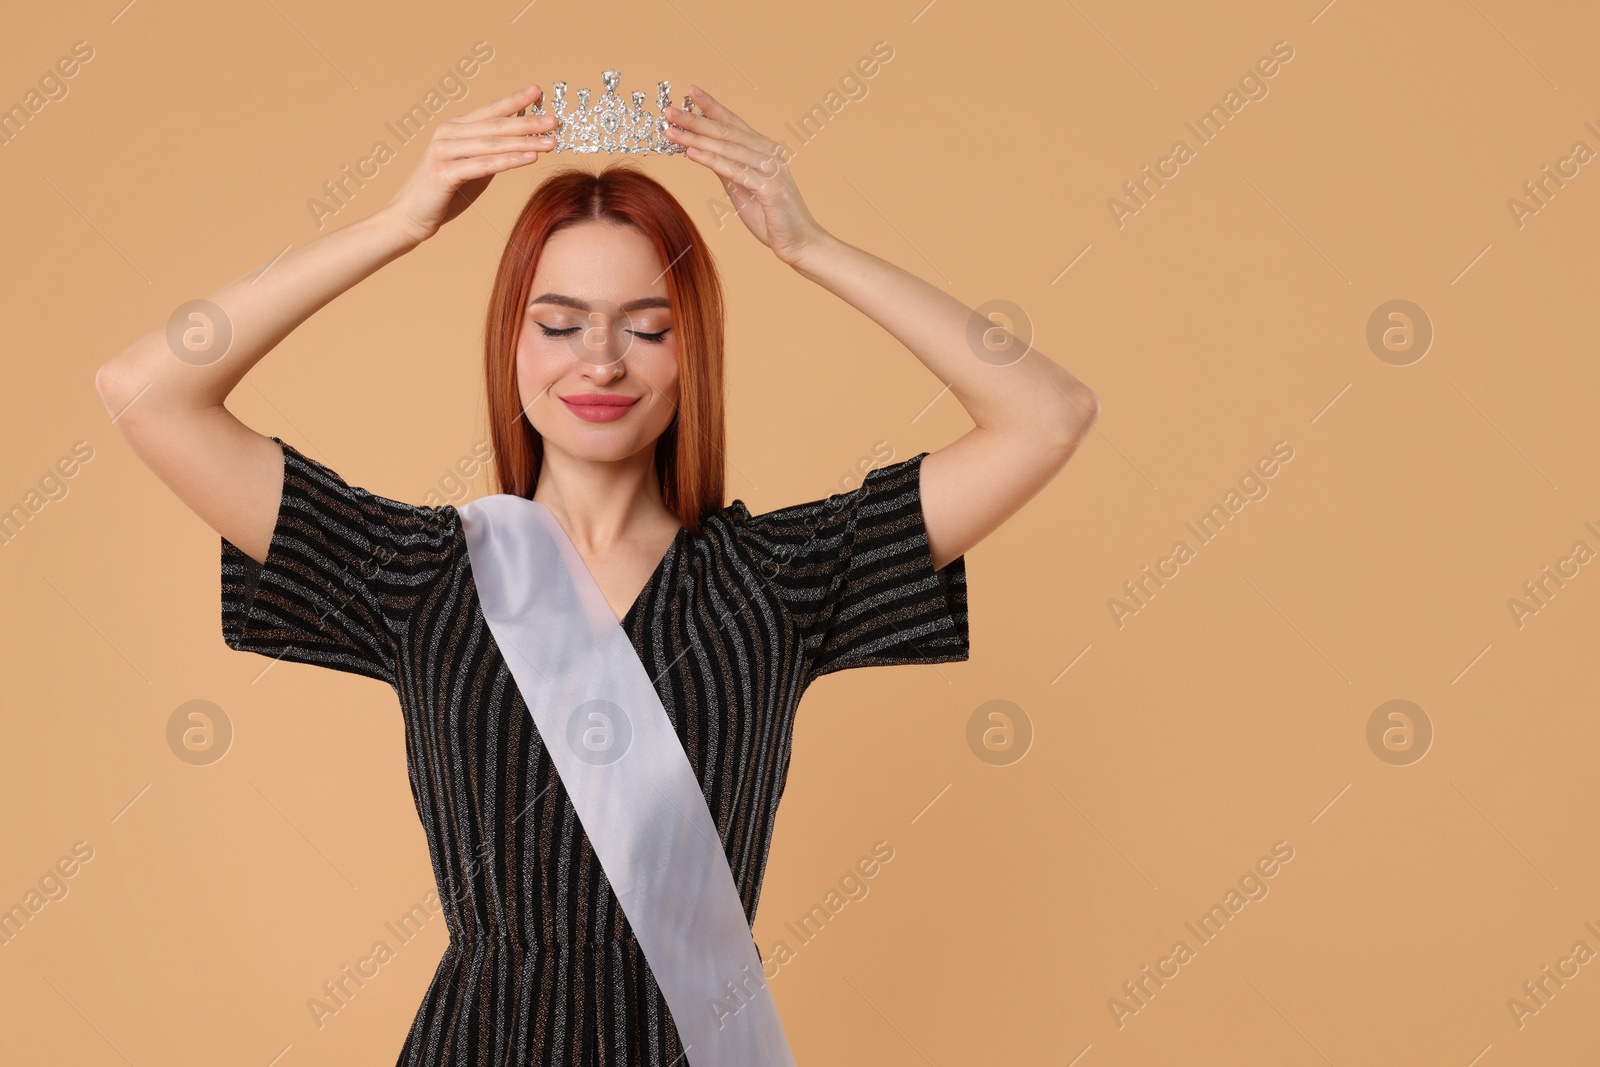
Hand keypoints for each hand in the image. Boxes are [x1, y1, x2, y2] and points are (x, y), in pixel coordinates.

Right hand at [379, 85, 561, 243]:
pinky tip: (530, 158)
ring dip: (525, 142)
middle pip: (496, 125)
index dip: (515, 100)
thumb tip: (520, 143)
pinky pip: (483, 165)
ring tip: (552, 142)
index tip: (539, 91)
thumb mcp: (472, 168)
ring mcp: (444, 151)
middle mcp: (448, 133)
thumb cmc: (443, 193)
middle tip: (556, 121)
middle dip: (528, 122)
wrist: (410, 217)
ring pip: (492, 143)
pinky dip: (509, 161)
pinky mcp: (444, 173)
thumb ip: (490, 153)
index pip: (490, 110)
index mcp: (455, 128)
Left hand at [664, 86, 828, 266]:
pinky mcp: (770, 188)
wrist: (798, 242)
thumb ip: (726, 167)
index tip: (690, 91)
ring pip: (728, 148)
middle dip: (695, 120)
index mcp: (763, 149)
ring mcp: (770, 169)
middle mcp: (768, 152)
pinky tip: (692, 153)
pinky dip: (712, 161)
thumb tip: (701, 149)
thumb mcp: (741, 188)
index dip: (711, 106)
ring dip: (697, 138)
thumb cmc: (771, 217)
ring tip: (672, 132)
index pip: (733, 122)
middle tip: (669, 111)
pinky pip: (736, 171)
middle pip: (726, 131)